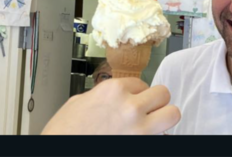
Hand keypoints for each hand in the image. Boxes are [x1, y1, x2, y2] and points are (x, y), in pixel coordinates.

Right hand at [42, 78, 179, 134]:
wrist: (59, 151)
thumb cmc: (64, 132)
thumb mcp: (79, 102)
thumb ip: (102, 95)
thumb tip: (112, 96)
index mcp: (113, 91)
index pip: (142, 83)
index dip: (137, 93)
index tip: (133, 100)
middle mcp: (130, 106)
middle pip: (163, 94)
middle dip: (155, 101)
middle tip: (148, 109)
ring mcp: (139, 128)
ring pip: (172, 114)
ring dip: (164, 117)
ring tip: (155, 121)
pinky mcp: (142, 144)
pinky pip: (161, 137)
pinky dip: (155, 136)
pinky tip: (143, 136)